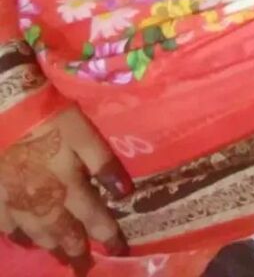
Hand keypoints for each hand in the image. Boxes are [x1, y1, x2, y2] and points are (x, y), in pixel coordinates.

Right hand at [0, 106, 132, 274]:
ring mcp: (15, 201)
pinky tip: (22, 239)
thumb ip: (103, 162)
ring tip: (59, 256)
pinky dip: (17, 236)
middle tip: (84, 267)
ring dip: (49, 246)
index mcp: (68, 186)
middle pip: (61, 233)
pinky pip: (6, 225)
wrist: (4, 109)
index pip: (93, 219)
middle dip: (76, 250)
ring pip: (34, 234)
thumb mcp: (83, 133)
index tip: (120, 250)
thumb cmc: (48, 117)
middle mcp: (42, 202)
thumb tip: (125, 193)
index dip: (107, 236)